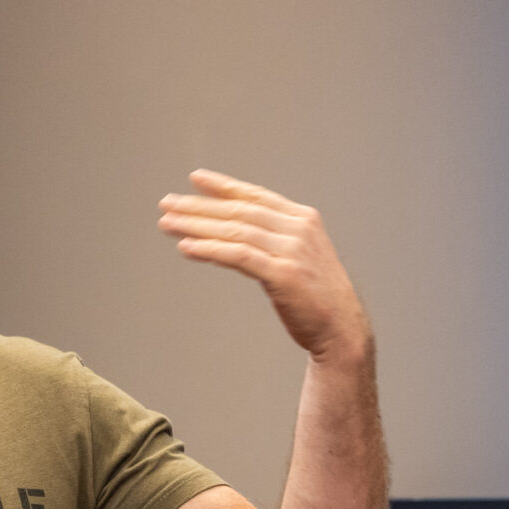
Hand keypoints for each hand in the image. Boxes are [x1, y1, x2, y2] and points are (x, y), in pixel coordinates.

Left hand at [158, 170, 371, 363]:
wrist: (342, 329)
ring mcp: (292, 250)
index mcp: (303, 219)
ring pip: (235, 231)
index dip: (223, 186)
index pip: (255, 196)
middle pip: (239, 211)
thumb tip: (227, 237)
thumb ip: (270, 242)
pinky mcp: (283, 275)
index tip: (195, 179)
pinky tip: (187, 248)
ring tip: (167, 224)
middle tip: (167, 203)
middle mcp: (298, 229)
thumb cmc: (315, 298)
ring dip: (196, 226)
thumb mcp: (296, 258)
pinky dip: (210, 250)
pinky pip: (239, 256)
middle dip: (199, 206)